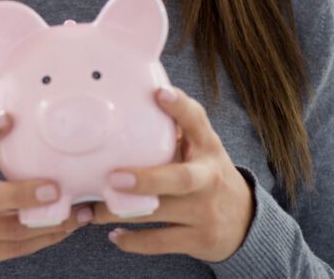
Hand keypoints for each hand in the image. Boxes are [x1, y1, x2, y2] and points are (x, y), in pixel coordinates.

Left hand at [92, 86, 253, 262]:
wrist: (244, 221)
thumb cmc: (206, 172)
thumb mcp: (201, 145)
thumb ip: (176, 124)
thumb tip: (135, 90)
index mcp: (207, 147)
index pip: (198, 122)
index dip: (180, 107)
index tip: (160, 93)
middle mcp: (208, 178)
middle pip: (179, 179)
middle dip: (145, 180)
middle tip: (112, 177)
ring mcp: (204, 212)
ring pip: (159, 214)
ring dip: (119, 212)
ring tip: (88, 210)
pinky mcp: (198, 240)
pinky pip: (160, 243)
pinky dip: (133, 241)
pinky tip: (112, 234)